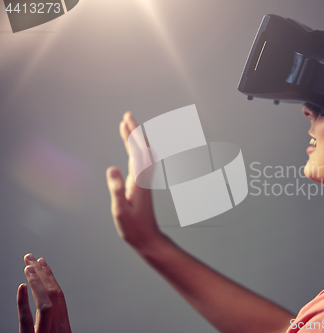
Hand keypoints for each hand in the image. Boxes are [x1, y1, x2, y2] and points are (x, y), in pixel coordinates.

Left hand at [17, 254, 70, 332]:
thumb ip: (53, 326)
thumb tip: (50, 314)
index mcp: (63, 328)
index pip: (59, 297)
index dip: (51, 278)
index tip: (43, 264)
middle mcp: (58, 329)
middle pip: (53, 295)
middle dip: (43, 274)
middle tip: (32, 258)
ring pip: (44, 304)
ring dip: (37, 282)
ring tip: (28, 267)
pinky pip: (27, 320)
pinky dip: (24, 302)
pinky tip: (22, 287)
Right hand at [106, 112, 162, 249]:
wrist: (147, 238)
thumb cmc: (133, 226)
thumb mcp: (120, 209)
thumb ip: (116, 189)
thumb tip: (112, 168)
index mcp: (139, 179)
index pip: (137, 151)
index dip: (132, 134)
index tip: (126, 120)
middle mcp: (144, 177)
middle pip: (141, 148)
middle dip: (134, 131)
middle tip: (127, 115)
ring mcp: (144, 180)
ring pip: (141, 154)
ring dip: (135, 139)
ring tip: (127, 126)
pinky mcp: (142, 184)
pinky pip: (140, 161)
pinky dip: (135, 150)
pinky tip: (133, 149)